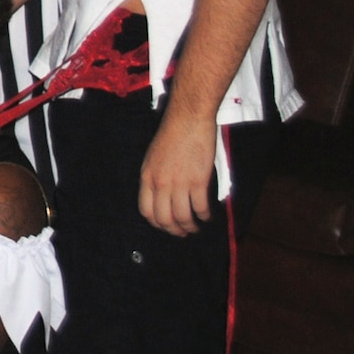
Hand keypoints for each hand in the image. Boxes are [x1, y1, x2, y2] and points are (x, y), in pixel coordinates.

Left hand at [138, 109, 216, 235]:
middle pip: (164, 218)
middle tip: (182, 233)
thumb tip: (161, 196)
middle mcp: (160, 183)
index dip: (157, 223)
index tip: (166, 226)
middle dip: (174, 230)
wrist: (187, 119)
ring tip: (196, 227)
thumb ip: (155, 177)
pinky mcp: (198, 181)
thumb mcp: (153, 157)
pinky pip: (200, 207)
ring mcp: (179, 183)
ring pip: (183, 217)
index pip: (146, 210)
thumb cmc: (172, 135)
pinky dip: (205, 216)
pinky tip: (207, 216)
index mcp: (147, 176)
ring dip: (190, 227)